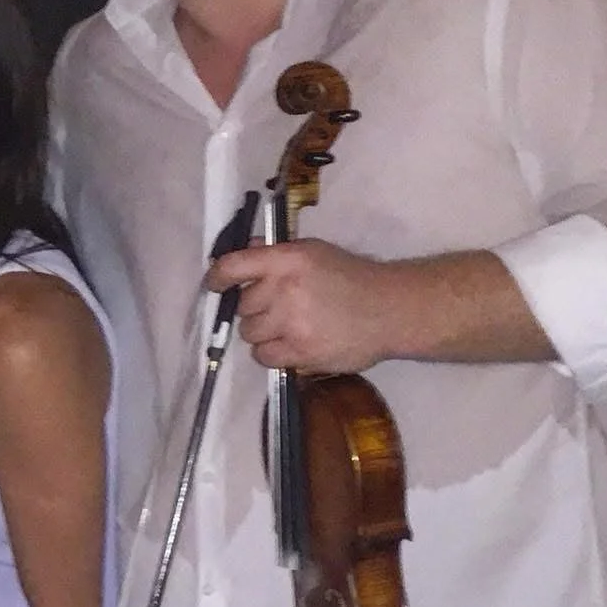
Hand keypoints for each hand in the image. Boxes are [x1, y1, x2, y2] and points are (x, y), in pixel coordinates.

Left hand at [206, 240, 397, 374]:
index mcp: (287, 260)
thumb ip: (277, 253)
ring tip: (287, 327)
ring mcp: (291, 323)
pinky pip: (263, 356)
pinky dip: (272, 353)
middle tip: (278, 308)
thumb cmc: (352, 277)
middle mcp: (284, 289)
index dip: (217, 278)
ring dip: (262, 332)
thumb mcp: (315, 253)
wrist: (391, 310)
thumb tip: (246, 249)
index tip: (214, 285)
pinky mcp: (299, 352)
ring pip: (249, 333)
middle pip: (242, 305)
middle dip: (255, 307)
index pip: (233, 266)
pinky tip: (291, 344)